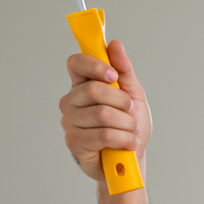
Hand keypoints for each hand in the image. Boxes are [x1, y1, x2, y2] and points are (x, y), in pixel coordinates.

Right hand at [59, 40, 151, 182]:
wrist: (131, 159)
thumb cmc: (130, 125)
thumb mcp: (133, 94)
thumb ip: (124, 70)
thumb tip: (115, 45)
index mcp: (83, 85)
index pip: (76, 63)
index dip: (95, 65)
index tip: (113, 75)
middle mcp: (71, 101)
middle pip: (93, 89)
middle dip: (122, 101)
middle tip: (130, 110)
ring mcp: (70, 122)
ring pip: (102, 114)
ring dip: (126, 123)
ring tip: (130, 130)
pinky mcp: (74, 143)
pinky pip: (103, 135)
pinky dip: (123, 139)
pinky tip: (126, 143)